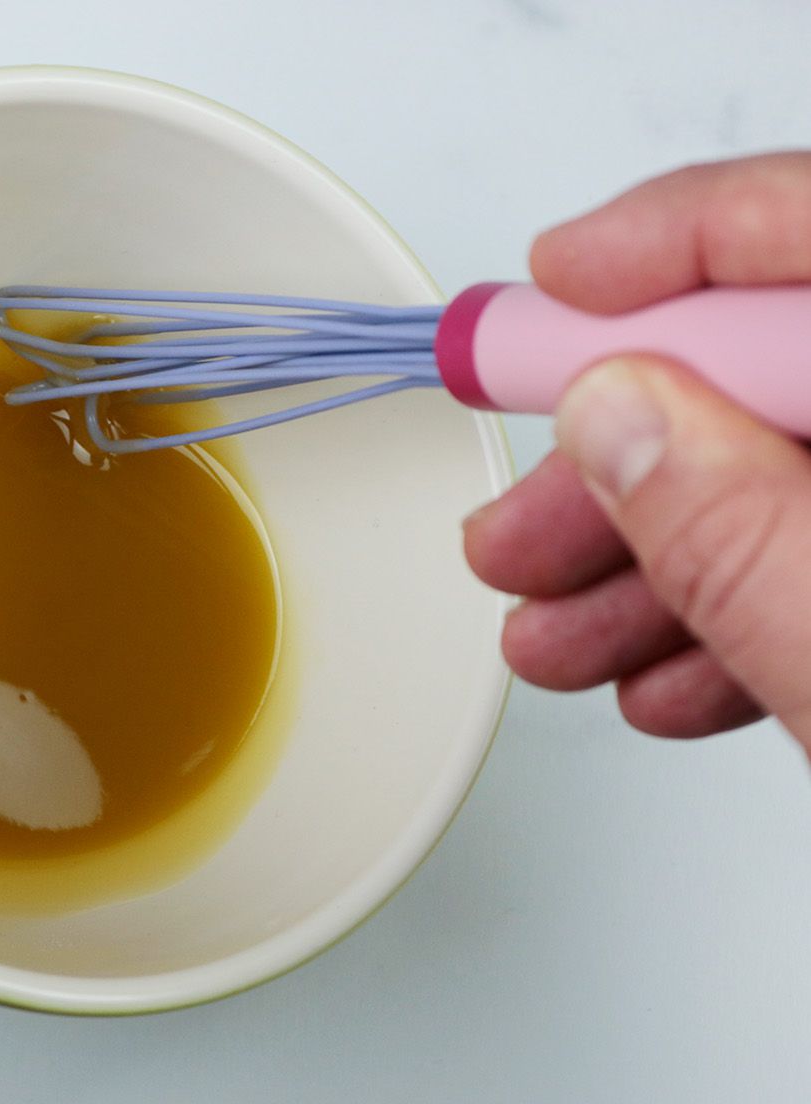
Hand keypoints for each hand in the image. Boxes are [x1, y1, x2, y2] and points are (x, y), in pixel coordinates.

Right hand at [465, 152, 810, 743]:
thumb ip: (738, 530)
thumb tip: (614, 418)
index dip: (669, 240)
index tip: (549, 287)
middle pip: (772, 370)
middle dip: (618, 463)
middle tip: (511, 530)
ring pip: (785, 477)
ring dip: (648, 563)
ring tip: (552, 638)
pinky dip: (733, 614)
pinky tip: (663, 673)